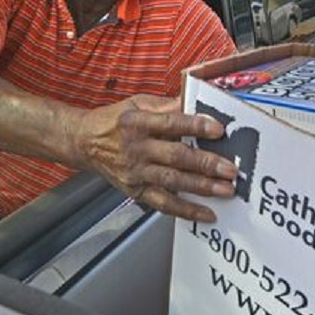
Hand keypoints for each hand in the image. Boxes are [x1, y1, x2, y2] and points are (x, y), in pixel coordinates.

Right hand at [72, 95, 237, 221]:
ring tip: (225, 190)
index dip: (195, 126)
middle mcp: (136, 149)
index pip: (170, 123)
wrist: (84, 143)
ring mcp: (136, 173)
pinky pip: (163, 204)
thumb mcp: (137, 104)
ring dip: (202, 187)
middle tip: (230, 169)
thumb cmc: (115, 120)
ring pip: (173, 182)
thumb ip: (166, 105)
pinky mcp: (136, 191)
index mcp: (137, 122)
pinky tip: (206, 213)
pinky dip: (186, 210)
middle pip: (175, 157)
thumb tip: (196, 100)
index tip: (218, 129)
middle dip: (206, 164)